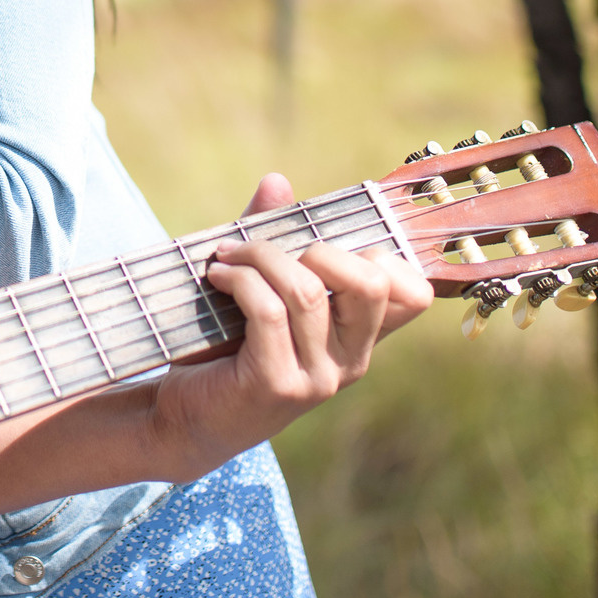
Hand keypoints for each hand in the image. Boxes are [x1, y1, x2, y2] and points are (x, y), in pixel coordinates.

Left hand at [143, 176, 432, 478]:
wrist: (183, 416)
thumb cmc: (225, 346)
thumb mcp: (257, 288)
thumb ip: (272, 236)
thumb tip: (277, 182)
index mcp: (359, 337)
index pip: (414, 294)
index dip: (383, 254)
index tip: (321, 244)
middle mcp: (351, 361)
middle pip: (372, 283)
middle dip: (319, 248)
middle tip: (270, 251)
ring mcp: (318, 378)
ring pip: (308, 290)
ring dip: (260, 257)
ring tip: (226, 258)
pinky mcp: (277, 385)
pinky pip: (269, 312)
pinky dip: (240, 280)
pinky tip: (217, 278)